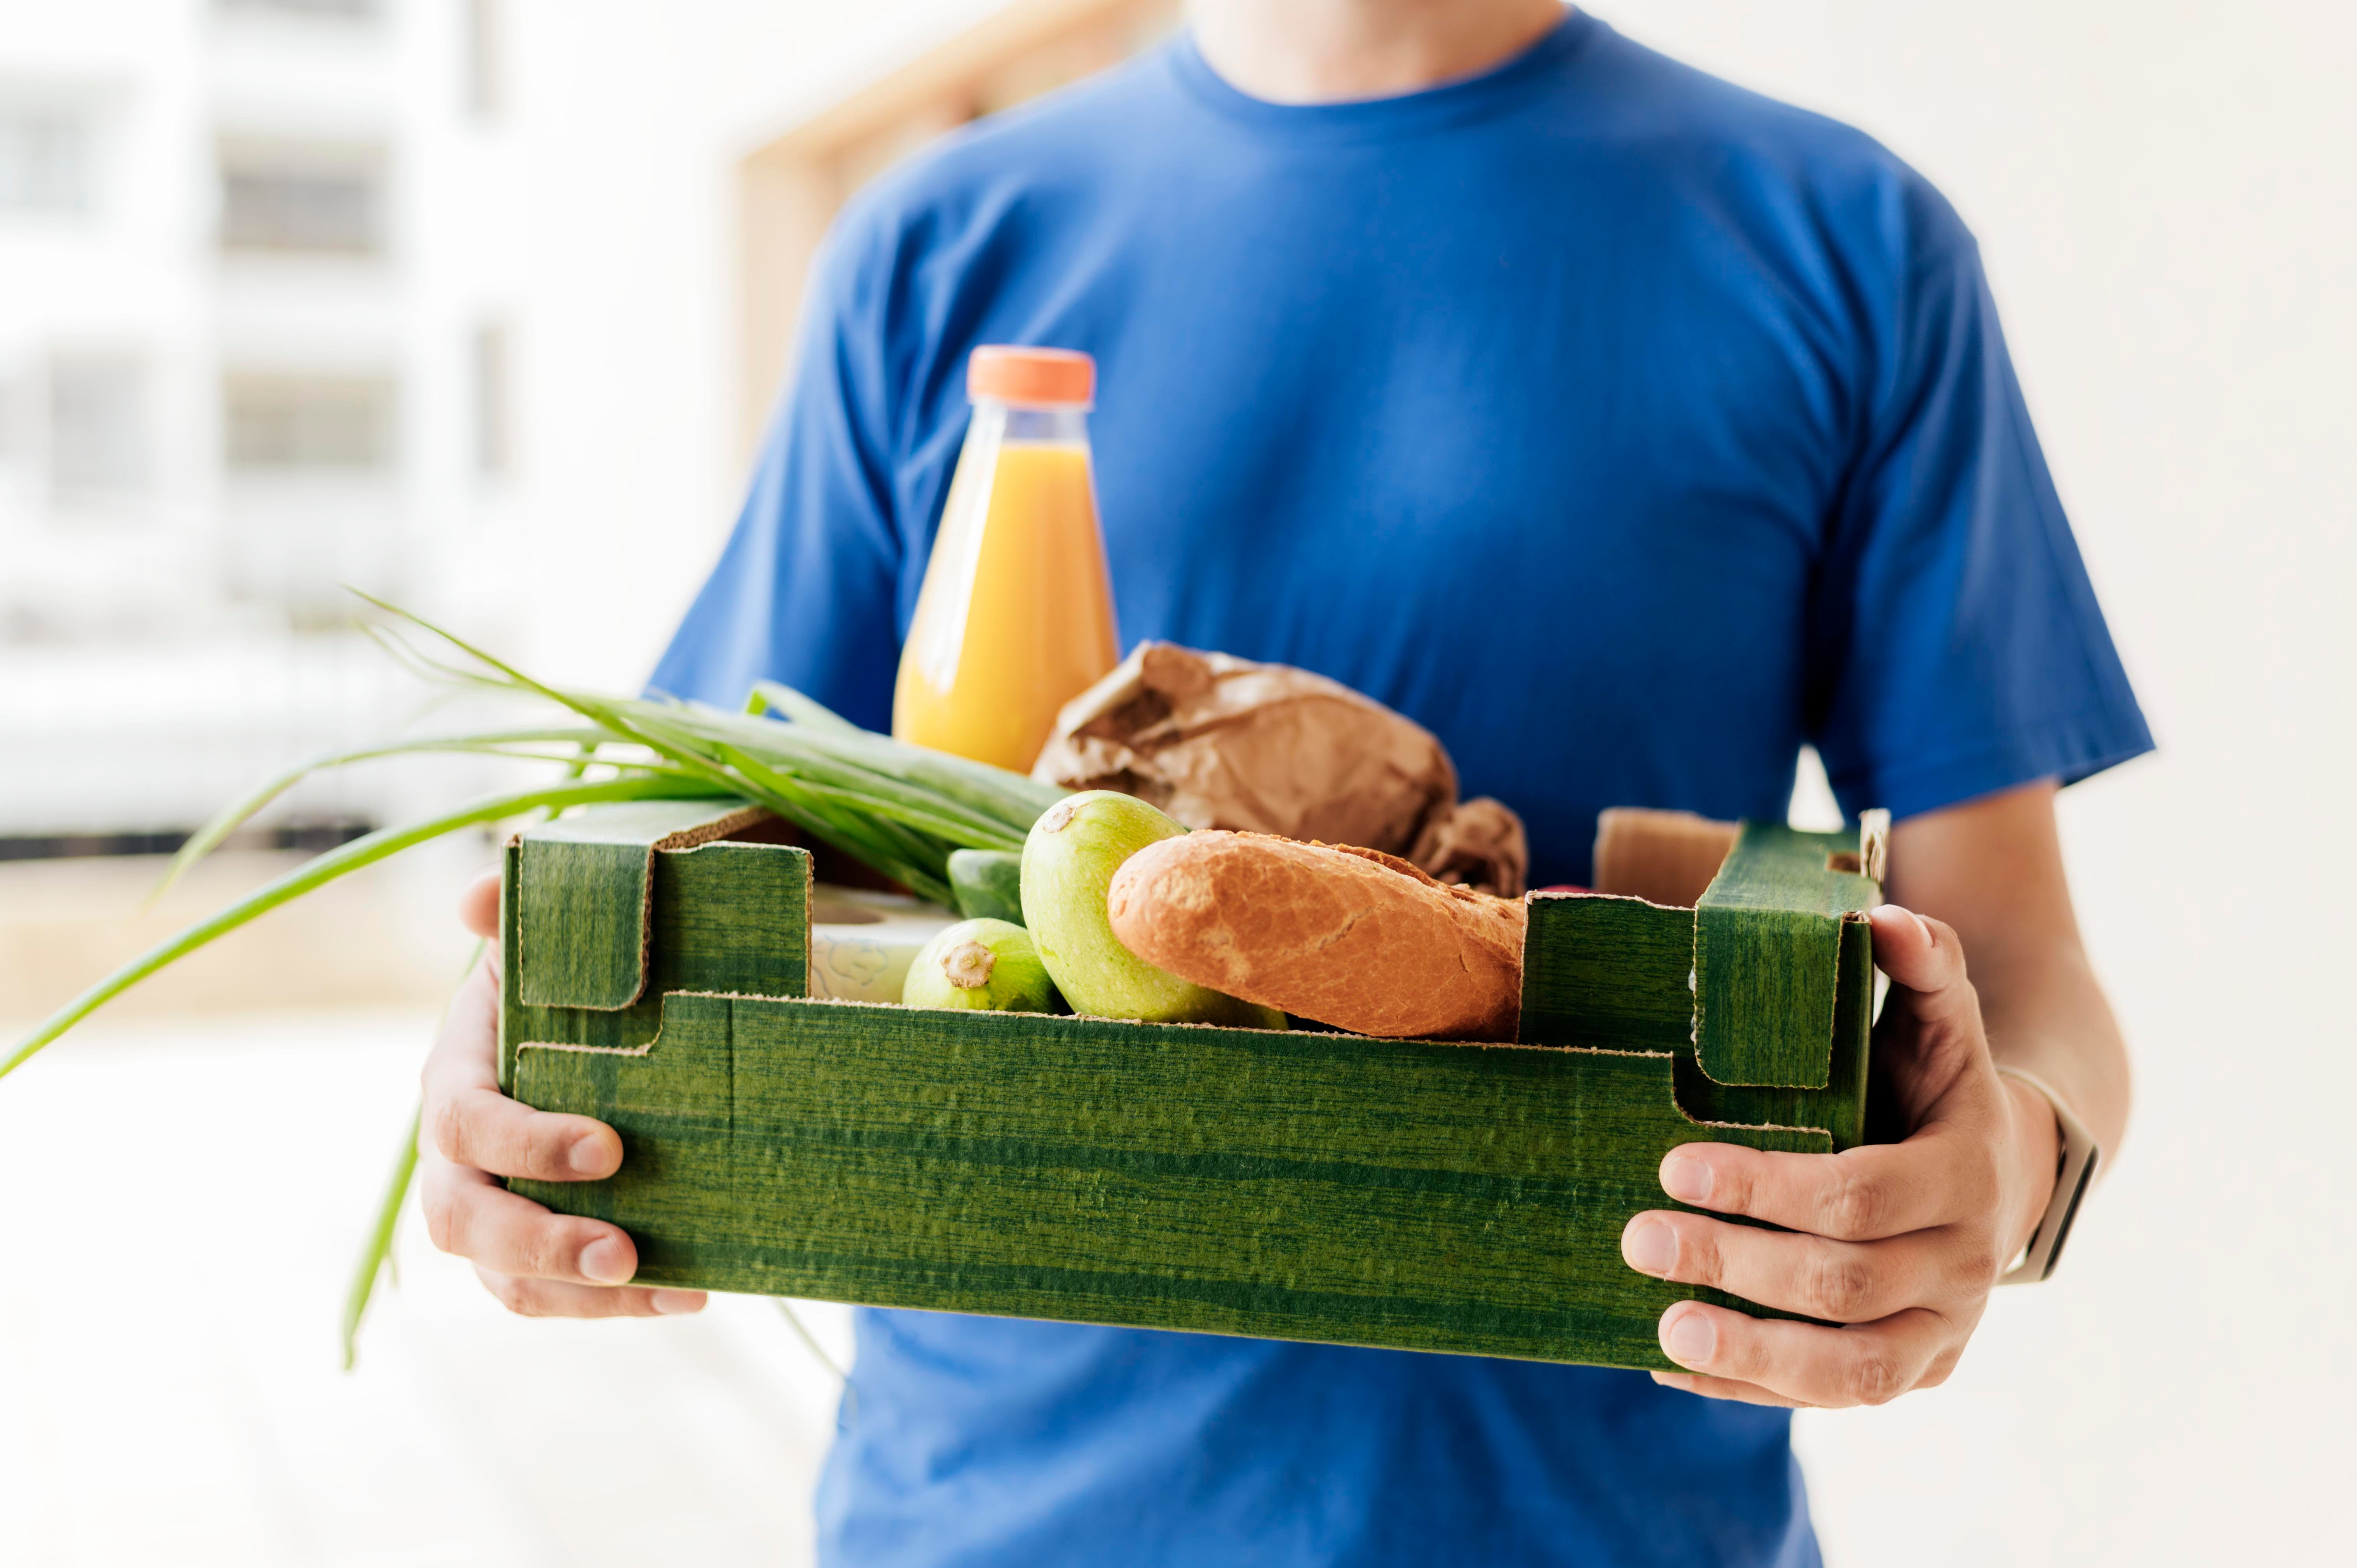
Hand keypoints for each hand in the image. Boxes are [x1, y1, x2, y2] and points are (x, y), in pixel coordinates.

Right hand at [416, 870, 705, 1318]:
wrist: (585, 1016)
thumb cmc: (563, 973)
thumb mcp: (546, 933)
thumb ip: (519, 909)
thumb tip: (485, 887)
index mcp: (455, 1075)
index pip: (467, 1123)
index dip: (527, 1144)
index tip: (611, 1148)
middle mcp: (456, 1154)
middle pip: (464, 1221)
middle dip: (541, 1243)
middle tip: (623, 1251)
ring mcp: (491, 1206)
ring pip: (505, 1275)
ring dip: (582, 1295)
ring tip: (669, 1290)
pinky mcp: (533, 1244)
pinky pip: (552, 1293)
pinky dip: (615, 1305)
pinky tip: (691, 1291)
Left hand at [1619, 903, 2058, 1405]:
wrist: (2002, 1175)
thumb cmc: (1936, 1085)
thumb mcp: (1940, 1018)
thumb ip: (1921, 962)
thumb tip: (1883, 918)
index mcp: (1966, 1175)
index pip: (1858, 1195)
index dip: (1764, 1186)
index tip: (1672, 1164)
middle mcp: (1964, 1266)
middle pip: (1842, 1283)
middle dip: (1734, 1264)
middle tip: (1638, 1239)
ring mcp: (1942, 1334)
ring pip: (1850, 1370)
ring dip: (1750, 1355)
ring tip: (1662, 1330)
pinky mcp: (1912, 1374)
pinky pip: (1828, 1399)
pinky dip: (1748, 1388)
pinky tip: (1668, 1364)